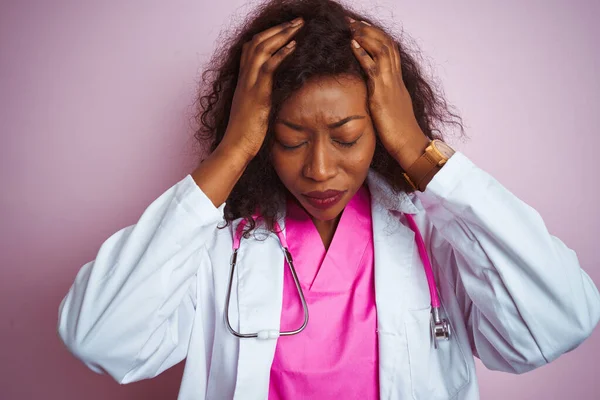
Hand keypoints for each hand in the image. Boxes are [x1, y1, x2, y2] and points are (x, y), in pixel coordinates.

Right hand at [221, 17, 303, 159]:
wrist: (236, 147)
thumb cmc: (246, 134)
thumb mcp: (255, 111)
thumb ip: (262, 99)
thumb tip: (275, 97)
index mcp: (244, 81)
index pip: (251, 48)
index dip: (268, 35)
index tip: (285, 30)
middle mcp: (244, 78)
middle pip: (257, 42)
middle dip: (278, 29)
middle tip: (297, 21)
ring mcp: (249, 84)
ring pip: (262, 48)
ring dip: (282, 34)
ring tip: (298, 26)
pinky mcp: (257, 93)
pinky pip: (268, 67)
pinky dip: (281, 53)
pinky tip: (294, 46)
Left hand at [347, 17, 429, 170]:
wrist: (409, 144)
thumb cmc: (399, 132)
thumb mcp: (390, 109)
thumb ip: (382, 97)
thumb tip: (373, 94)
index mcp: (397, 81)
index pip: (390, 50)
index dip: (377, 36)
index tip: (363, 27)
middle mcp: (395, 78)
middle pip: (386, 44)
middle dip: (369, 30)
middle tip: (354, 20)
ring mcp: (390, 84)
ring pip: (381, 50)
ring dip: (366, 35)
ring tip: (352, 26)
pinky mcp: (382, 93)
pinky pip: (373, 68)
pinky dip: (362, 54)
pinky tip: (353, 44)